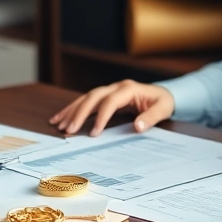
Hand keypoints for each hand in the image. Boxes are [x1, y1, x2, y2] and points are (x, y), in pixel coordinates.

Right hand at [49, 80, 173, 136]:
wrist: (163, 94)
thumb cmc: (163, 102)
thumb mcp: (163, 109)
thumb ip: (151, 118)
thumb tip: (138, 127)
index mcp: (129, 88)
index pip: (110, 101)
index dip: (101, 117)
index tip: (94, 134)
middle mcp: (115, 87)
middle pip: (92, 97)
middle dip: (79, 113)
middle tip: (68, 130)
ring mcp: (109, 90)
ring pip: (85, 98)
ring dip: (71, 111)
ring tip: (58, 124)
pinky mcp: (104, 96)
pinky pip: (86, 102)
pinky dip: (73, 110)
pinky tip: (61, 118)